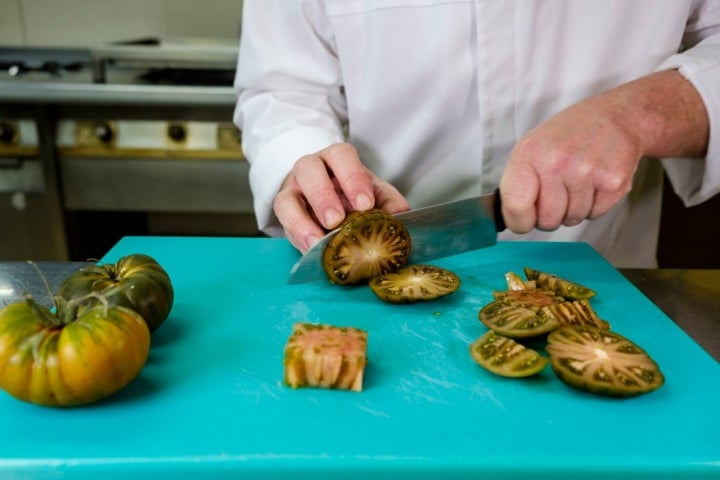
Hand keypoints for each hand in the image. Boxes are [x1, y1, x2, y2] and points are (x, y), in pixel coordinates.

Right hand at [274, 142, 409, 251]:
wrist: (327, 199)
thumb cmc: (351, 194)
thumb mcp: (375, 193)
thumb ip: (389, 203)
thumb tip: (401, 217)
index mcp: (336, 158)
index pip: (341, 157)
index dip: (352, 178)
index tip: (365, 203)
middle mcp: (311, 168)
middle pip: (310, 170)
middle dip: (323, 196)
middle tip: (337, 220)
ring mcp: (293, 189)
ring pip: (287, 197)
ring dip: (302, 220)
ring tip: (319, 239)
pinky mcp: (284, 211)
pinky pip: (282, 221)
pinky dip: (297, 235)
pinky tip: (312, 248)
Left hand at [499, 70, 707, 232]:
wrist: (616, 117)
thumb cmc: (568, 135)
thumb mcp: (532, 148)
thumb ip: (518, 184)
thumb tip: (511, 219)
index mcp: (529, 154)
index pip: (515, 206)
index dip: (519, 221)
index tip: (524, 220)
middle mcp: (556, 162)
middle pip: (547, 221)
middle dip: (551, 215)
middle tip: (558, 193)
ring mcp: (586, 172)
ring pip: (572, 219)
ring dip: (574, 209)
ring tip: (578, 181)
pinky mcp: (613, 182)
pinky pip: (596, 215)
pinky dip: (595, 206)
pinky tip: (595, 182)